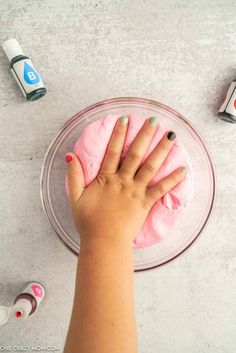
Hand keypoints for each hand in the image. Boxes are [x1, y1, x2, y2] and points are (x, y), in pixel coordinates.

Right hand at [65, 116, 186, 246]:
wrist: (103, 242)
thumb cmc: (88, 222)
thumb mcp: (75, 198)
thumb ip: (74, 176)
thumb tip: (70, 155)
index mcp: (106, 179)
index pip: (112, 151)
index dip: (119, 134)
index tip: (125, 119)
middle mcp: (123, 181)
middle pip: (135, 154)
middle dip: (145, 136)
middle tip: (155, 121)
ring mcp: (136, 192)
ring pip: (150, 167)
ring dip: (161, 151)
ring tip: (171, 137)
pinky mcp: (145, 204)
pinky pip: (161, 190)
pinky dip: (173, 180)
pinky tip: (183, 170)